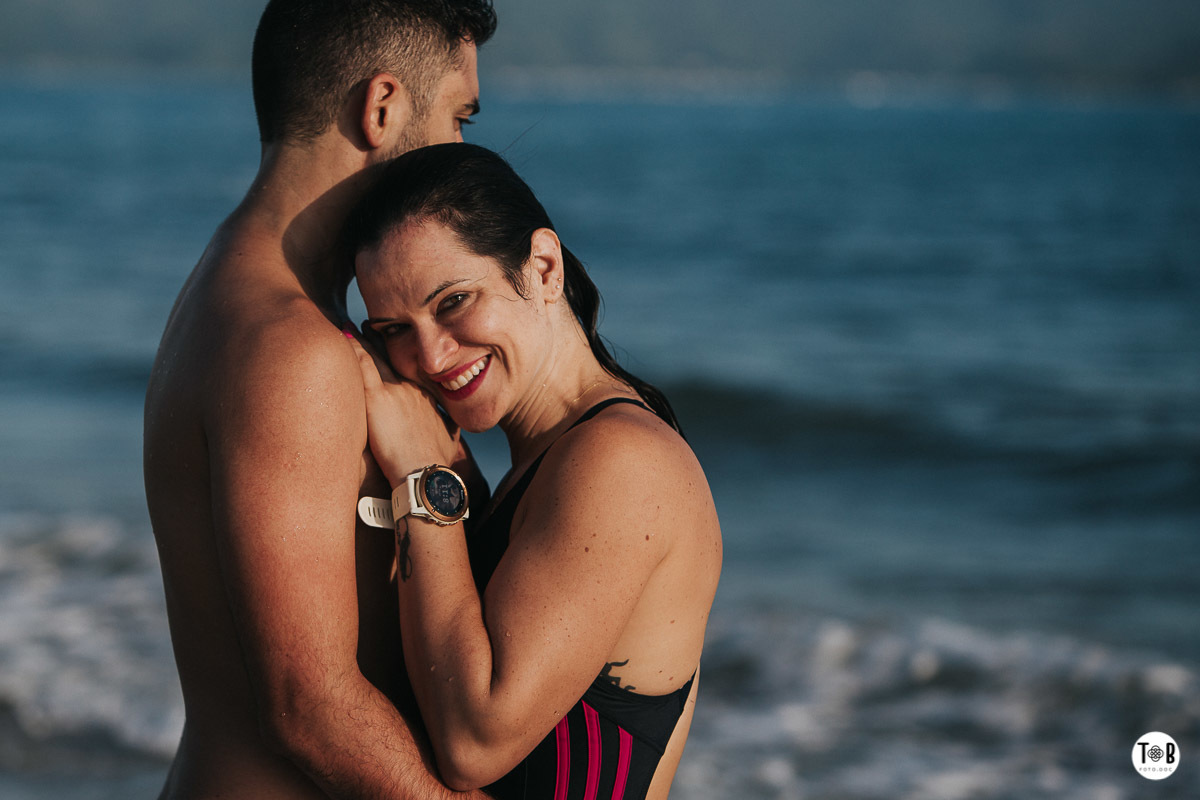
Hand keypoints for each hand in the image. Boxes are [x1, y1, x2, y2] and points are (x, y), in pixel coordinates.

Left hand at [344, 328, 458, 487]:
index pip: (409, 371)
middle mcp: (410, 388)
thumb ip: (448, 431)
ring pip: (375, 358)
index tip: (392, 345)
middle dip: (381, 342)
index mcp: (425, 397)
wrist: (426, 474)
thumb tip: (451, 433)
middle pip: (391, 360)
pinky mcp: (377, 399)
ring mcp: (394, 391)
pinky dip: (353, 349)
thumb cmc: (436, 462)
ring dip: (362, 341)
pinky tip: (342, 334)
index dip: (400, 357)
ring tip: (350, 326)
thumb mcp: (449, 441)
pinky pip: (362, 366)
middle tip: (369, 326)